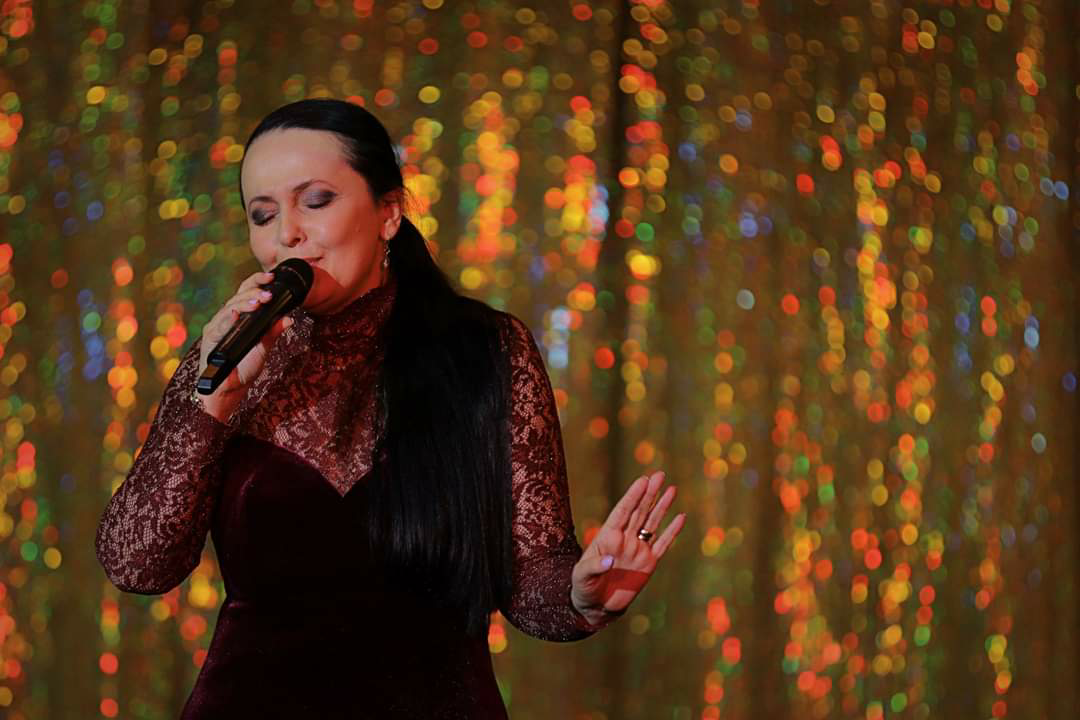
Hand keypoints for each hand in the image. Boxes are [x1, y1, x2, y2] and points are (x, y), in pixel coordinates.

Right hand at [196, 270, 292, 421]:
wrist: (231, 389)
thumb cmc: (244, 367)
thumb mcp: (264, 347)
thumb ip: (273, 331)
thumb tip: (289, 318)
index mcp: (239, 317)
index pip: (246, 292)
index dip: (257, 282)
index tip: (272, 277)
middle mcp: (227, 319)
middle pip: (238, 297)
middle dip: (254, 292)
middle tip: (269, 292)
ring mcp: (217, 328)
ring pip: (229, 309)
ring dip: (244, 304)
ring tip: (258, 301)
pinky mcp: (209, 340)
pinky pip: (218, 327)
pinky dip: (227, 320)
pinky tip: (235, 315)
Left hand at [570, 470, 685, 627]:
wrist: (595, 607)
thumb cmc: (583, 588)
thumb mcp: (582, 577)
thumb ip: (594, 566)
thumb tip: (609, 559)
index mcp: (608, 536)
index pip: (623, 511)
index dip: (633, 496)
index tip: (643, 480)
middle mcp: (624, 539)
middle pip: (639, 511)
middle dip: (649, 493)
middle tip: (660, 475)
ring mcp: (637, 550)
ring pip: (652, 523)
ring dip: (662, 506)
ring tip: (672, 488)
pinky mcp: (648, 564)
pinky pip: (662, 544)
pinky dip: (672, 532)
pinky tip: (680, 517)